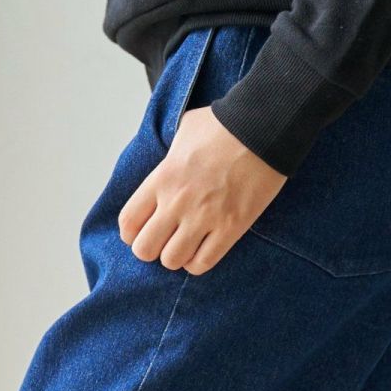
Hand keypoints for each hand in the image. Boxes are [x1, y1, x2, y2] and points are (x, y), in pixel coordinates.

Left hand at [118, 107, 286, 274]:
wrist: (262, 129)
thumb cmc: (223, 126)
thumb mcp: (183, 132)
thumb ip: (169, 156)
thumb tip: (167, 167)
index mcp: (162, 178)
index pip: (128, 222)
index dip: (131, 233)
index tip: (140, 231)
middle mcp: (178, 201)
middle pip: (145, 249)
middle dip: (150, 249)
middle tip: (162, 241)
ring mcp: (204, 217)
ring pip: (172, 260)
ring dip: (175, 257)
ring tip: (184, 246)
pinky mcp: (230, 228)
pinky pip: (203, 263)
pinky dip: (197, 263)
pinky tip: (201, 250)